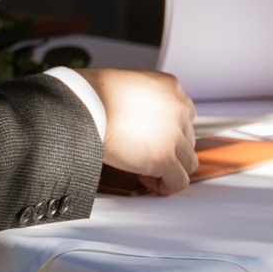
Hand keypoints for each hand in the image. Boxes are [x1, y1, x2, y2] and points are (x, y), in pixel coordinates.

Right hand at [84, 67, 196, 194]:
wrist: (84, 106)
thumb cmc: (93, 95)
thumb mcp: (128, 86)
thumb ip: (145, 102)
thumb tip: (142, 124)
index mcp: (171, 87)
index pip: (186, 115)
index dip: (170, 132)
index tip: (154, 139)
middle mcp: (178, 108)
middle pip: (187, 139)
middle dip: (169, 150)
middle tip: (144, 155)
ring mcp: (174, 134)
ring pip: (188, 162)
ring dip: (169, 168)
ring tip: (145, 170)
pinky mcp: (164, 158)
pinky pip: (178, 181)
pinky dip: (165, 186)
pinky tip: (147, 181)